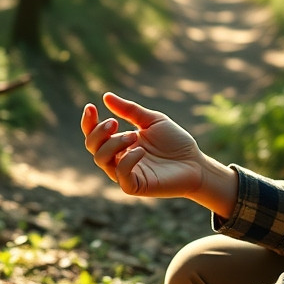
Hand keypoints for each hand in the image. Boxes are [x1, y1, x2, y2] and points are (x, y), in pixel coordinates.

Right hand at [80, 93, 207, 198]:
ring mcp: (125, 174)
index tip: (91, 106)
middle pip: (92, 147)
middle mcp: (118, 159)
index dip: (88, 122)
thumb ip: (129, 110)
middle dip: (99, 133)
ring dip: (113, 144)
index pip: (94, 134)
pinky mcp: (135, 186)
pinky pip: (120, 175)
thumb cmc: (175, 142)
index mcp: (120, 143)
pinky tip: (141, 151)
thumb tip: (106, 96)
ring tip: (133, 136)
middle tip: (115, 123)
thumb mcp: (152, 120)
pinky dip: (127, 161)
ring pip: (101, 160)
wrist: (195, 163)